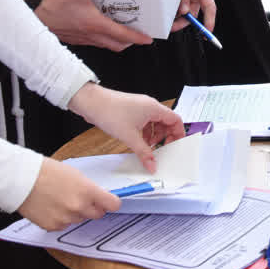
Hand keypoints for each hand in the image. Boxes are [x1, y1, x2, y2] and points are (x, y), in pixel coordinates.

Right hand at [17, 157, 118, 230]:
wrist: (22, 180)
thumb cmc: (46, 172)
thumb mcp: (75, 174)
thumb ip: (89, 187)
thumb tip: (98, 196)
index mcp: (87, 190)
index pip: (112, 204)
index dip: (112, 203)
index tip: (111, 202)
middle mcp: (79, 206)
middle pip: (97, 214)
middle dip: (93, 208)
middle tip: (83, 199)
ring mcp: (66, 218)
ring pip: (79, 219)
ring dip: (75, 213)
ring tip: (61, 200)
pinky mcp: (53, 226)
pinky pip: (64, 225)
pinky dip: (61, 219)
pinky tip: (52, 207)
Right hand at [35, 0, 152, 50]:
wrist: (34, 14)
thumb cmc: (53, 6)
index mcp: (95, 25)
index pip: (123, 35)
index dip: (138, 38)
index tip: (148, 39)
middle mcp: (91, 35)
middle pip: (117, 45)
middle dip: (131, 42)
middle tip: (139, 34)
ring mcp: (84, 39)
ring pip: (107, 45)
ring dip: (117, 40)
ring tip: (124, 30)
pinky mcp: (77, 38)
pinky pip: (96, 42)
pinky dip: (104, 37)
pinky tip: (103, 26)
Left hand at [68, 82, 184, 173]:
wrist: (92, 103)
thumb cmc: (110, 112)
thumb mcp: (130, 137)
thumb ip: (144, 153)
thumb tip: (152, 165)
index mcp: (154, 108)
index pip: (175, 120)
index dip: (178, 134)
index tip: (175, 146)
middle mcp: (149, 106)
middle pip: (166, 122)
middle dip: (165, 137)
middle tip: (161, 150)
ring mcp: (140, 107)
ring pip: (155, 123)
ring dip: (154, 136)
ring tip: (147, 148)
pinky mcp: (132, 111)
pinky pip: (145, 123)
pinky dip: (145, 133)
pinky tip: (138, 142)